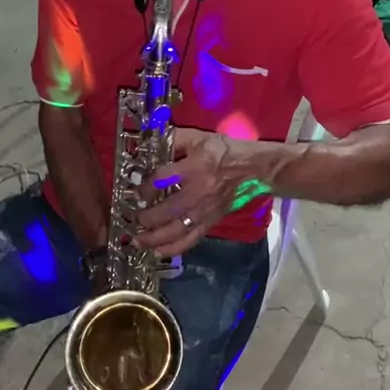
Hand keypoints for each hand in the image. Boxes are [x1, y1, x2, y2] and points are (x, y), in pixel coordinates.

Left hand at [133, 128, 250, 255]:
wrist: (255, 168)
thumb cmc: (225, 151)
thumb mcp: (199, 138)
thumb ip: (174, 140)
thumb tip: (151, 145)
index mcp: (195, 166)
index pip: (163, 179)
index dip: (145, 188)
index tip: (136, 193)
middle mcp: (199, 191)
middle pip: (168, 210)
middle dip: (147, 217)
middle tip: (134, 219)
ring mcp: (206, 210)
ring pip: (178, 229)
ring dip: (155, 238)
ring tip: (138, 241)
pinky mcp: (212, 221)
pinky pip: (191, 239)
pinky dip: (174, 248)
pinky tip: (158, 252)